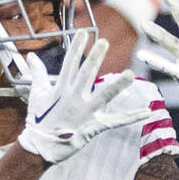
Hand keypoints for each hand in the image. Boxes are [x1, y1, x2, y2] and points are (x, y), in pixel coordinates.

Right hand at [17, 31, 150, 164]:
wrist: (41, 146)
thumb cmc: (39, 120)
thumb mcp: (37, 94)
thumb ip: (38, 74)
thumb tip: (31, 56)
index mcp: (61, 89)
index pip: (70, 64)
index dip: (76, 48)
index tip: (83, 33)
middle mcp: (74, 99)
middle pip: (86, 74)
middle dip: (94, 58)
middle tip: (104, 41)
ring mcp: (85, 113)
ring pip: (103, 96)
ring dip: (118, 86)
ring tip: (131, 74)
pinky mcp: (94, 126)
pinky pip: (116, 122)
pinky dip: (132, 117)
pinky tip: (147, 112)